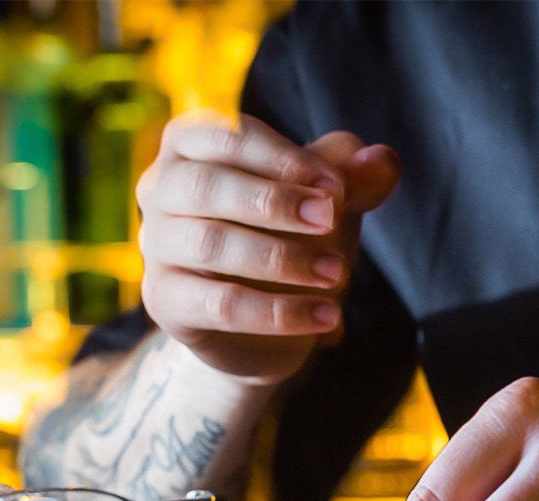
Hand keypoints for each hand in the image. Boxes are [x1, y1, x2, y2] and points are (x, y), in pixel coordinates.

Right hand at [136, 111, 400, 384]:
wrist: (268, 326)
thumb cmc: (292, 239)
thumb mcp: (326, 203)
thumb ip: (352, 178)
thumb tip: (383, 160)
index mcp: (190, 146)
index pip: (226, 135)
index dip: (284, 157)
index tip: (338, 187)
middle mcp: (159, 190)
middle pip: (205, 185)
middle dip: (275, 201)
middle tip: (334, 220)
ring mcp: (155, 247)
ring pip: (210, 245)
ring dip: (282, 258)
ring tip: (338, 273)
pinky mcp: (164, 302)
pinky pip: (221, 305)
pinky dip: (281, 312)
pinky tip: (329, 318)